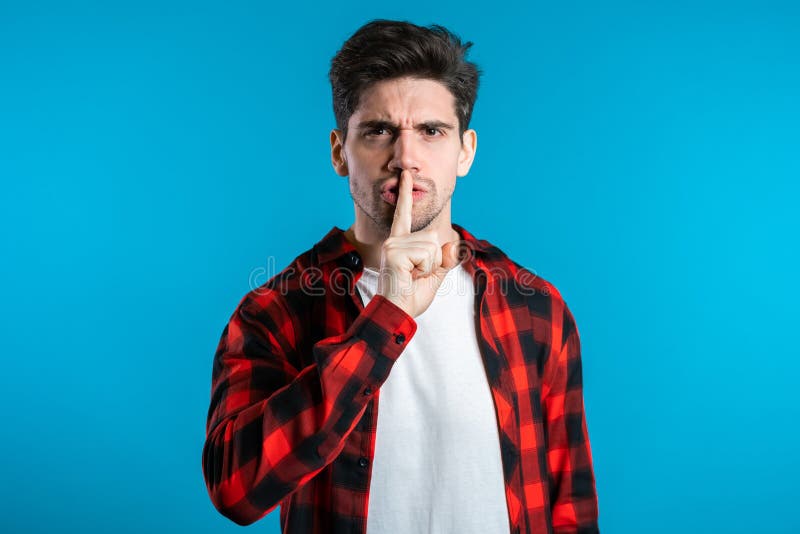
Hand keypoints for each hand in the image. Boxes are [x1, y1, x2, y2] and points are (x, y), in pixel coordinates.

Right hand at [376, 170, 460, 317]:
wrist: (397, 313)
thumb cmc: (411, 296)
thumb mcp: (434, 276)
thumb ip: (445, 259)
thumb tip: (453, 244)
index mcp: (400, 242)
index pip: (404, 214)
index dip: (406, 194)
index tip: (407, 175)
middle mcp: (394, 240)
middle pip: (432, 237)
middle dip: (434, 260)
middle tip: (415, 275)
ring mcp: (393, 245)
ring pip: (431, 246)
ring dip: (430, 266)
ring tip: (412, 276)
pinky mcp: (395, 252)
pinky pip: (427, 254)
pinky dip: (426, 269)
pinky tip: (410, 276)